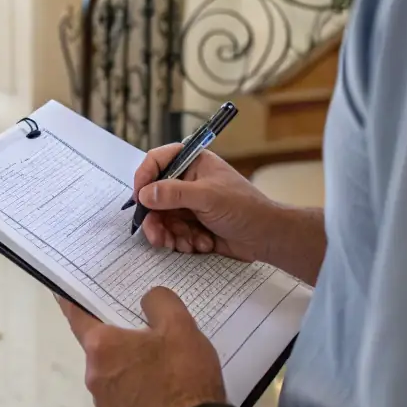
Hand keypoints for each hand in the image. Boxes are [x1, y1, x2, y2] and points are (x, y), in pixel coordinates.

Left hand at [59, 289, 225, 406]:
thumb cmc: (183, 376)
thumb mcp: (180, 326)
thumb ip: (159, 302)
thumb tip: (147, 301)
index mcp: (100, 347)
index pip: (76, 315)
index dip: (70, 300)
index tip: (62, 292)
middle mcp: (94, 375)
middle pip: (101, 345)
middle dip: (119, 335)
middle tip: (145, 325)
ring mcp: (107, 404)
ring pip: (115, 371)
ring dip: (131, 362)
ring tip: (164, 358)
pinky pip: (126, 393)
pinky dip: (139, 384)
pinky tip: (166, 385)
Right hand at [132, 145, 278, 263]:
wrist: (267, 238)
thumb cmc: (244, 208)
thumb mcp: (208, 197)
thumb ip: (174, 194)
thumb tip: (145, 194)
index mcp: (193, 162)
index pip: (157, 161)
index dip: (145, 178)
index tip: (139, 198)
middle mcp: (188, 181)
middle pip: (155, 196)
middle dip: (156, 219)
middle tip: (156, 236)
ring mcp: (189, 204)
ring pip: (162, 218)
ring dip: (171, 234)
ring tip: (185, 244)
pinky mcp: (192, 224)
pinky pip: (174, 233)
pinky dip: (183, 242)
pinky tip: (201, 245)